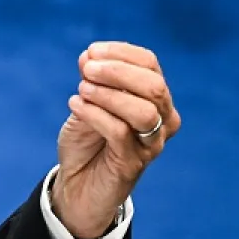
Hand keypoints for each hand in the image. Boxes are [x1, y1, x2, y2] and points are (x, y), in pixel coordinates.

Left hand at [53, 41, 180, 238]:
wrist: (77, 186)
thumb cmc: (87, 142)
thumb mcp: (87, 104)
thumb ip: (92, 81)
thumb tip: (89, 55)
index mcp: (155, 99)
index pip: (150, 65)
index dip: (121, 53)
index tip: (91, 52)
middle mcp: (163, 121)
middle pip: (153, 86)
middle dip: (117, 71)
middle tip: (86, 70)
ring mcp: (151, 145)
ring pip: (143, 112)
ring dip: (109, 95)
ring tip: (81, 90)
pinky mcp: (133, 165)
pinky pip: (119, 132)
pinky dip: (95, 114)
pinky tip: (76, 106)